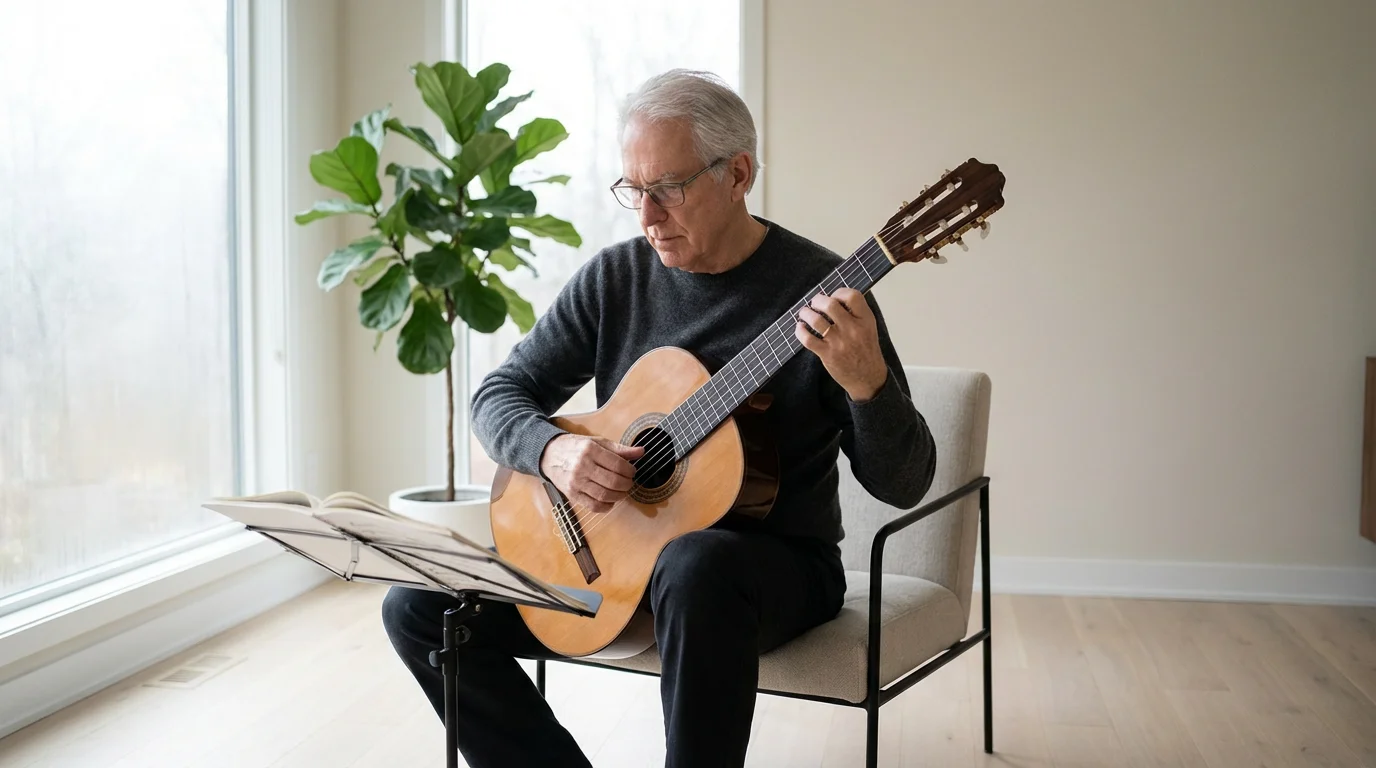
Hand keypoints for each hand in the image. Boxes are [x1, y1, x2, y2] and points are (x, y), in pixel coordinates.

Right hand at [539, 434, 644, 513]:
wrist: (549, 454)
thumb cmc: (576, 447)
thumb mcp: (597, 442)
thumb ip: (620, 449)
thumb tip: (641, 452)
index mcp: (590, 450)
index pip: (618, 464)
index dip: (630, 471)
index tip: (632, 471)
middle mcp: (582, 466)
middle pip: (613, 481)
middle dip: (627, 484)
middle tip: (629, 483)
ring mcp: (576, 482)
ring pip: (604, 495)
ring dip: (618, 496)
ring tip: (621, 491)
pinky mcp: (571, 494)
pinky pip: (592, 506)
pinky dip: (605, 507)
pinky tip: (610, 501)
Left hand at [795, 287, 888, 401]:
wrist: (868, 377)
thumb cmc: (866, 350)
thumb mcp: (869, 327)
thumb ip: (856, 313)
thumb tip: (833, 298)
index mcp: (865, 320)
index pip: (852, 296)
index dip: (839, 292)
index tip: (833, 297)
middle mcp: (853, 329)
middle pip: (830, 305)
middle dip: (818, 300)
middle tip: (815, 303)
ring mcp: (839, 342)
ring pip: (816, 320)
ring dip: (806, 313)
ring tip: (804, 313)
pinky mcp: (827, 354)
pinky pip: (808, 339)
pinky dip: (800, 331)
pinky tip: (800, 328)